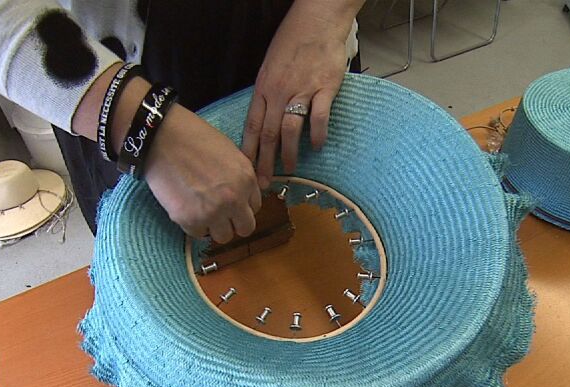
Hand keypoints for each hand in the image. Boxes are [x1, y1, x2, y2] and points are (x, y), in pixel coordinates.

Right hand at [71, 67, 260, 242]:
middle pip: (245, 229)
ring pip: (223, 237)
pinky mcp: (189, 219)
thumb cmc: (194, 138)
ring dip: (214, 227)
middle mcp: (234, 199)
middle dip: (233, 222)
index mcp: (247, 179)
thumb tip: (242, 196)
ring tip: (200, 211)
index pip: (255, 208)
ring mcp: (212, 212)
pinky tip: (185, 207)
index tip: (229, 202)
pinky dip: (192, 224)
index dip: (241, 206)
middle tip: (219, 214)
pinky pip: (197, 233)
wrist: (162, 137)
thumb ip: (240, 178)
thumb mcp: (230, 153)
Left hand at [242, 0, 358, 187]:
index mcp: (263, 88)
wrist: (317, 21)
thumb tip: (263, 120)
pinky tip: (317, 146)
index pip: (251, 125)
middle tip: (263, 183)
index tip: (244, 171)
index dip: (247, 151)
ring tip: (289, 169)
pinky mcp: (324, 89)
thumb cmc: (292, 43)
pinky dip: (317, 134)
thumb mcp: (269, 67)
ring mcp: (302, 91)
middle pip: (268, 133)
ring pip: (290, 129)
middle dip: (264, 162)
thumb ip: (267, 94)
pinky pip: (319, 117)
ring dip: (289, 153)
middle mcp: (279, 92)